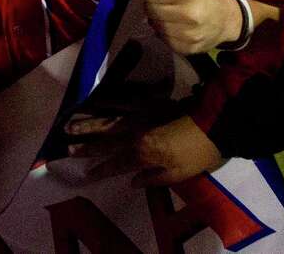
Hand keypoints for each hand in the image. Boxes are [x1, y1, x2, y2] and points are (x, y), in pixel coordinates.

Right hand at [66, 114, 224, 185]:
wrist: (216, 123)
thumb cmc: (200, 153)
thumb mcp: (180, 174)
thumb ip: (154, 179)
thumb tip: (131, 182)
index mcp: (143, 154)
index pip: (116, 164)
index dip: (101, 170)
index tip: (86, 174)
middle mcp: (134, 135)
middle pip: (105, 142)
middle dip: (85, 147)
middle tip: (67, 149)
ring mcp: (138, 116)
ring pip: (107, 121)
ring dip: (87, 124)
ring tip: (68, 125)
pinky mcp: (146, 102)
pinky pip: (121, 101)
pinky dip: (105, 102)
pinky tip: (92, 102)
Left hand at [141, 0, 241, 53]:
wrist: (225, 19)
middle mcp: (190, 14)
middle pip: (150, 9)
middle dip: (151, 4)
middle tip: (160, 2)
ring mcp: (189, 33)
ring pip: (154, 25)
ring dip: (156, 19)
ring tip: (168, 14)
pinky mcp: (186, 48)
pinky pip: (162, 38)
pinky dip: (163, 32)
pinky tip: (173, 26)